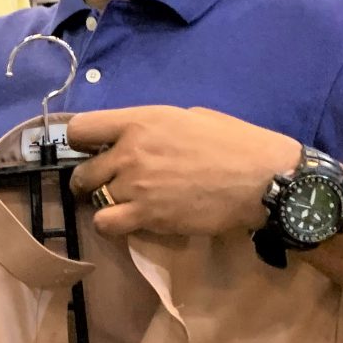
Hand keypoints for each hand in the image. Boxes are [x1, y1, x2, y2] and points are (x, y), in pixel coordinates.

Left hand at [65, 106, 301, 238]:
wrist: (262, 179)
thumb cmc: (235, 142)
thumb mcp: (190, 117)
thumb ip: (154, 127)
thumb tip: (139, 137)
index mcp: (140, 120)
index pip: (80, 128)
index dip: (82, 142)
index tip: (94, 150)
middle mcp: (130, 151)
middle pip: (82, 171)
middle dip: (91, 179)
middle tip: (109, 184)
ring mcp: (135, 186)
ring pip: (92, 200)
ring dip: (103, 203)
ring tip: (123, 205)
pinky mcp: (147, 216)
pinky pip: (105, 224)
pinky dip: (111, 225)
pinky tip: (129, 221)